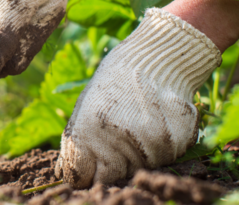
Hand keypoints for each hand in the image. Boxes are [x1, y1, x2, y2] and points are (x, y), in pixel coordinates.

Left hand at [55, 8, 221, 187]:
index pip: (81, 177)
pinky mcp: (174, 145)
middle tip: (115, 144)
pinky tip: (154, 124)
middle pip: (109, 179)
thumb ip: (76, 141)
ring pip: (136, 171)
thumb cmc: (115, 81)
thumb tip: (64, 171)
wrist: (158, 58)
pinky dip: (155, 149)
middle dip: (108, 168)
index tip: (88, 166)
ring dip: (134, 157)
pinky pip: (160, 160)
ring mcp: (148, 146)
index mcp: (89, 131)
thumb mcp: (86, 106)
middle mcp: (118, 142)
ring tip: (136, 126)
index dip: (83, 173)